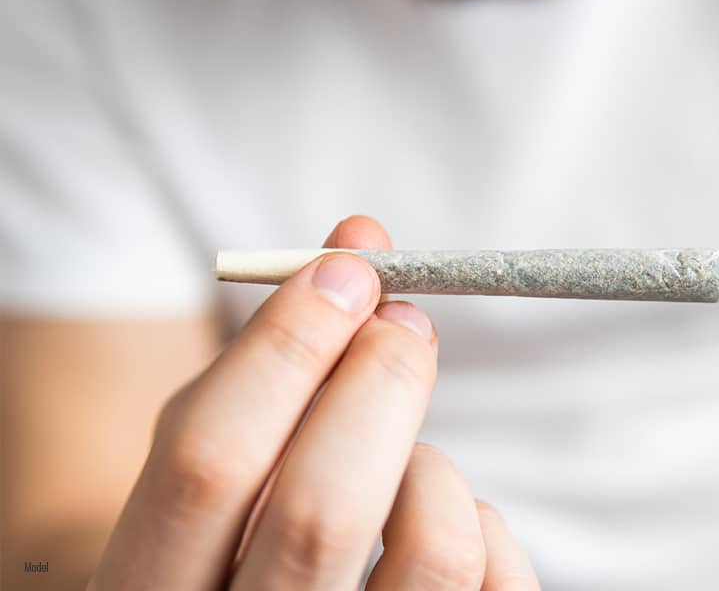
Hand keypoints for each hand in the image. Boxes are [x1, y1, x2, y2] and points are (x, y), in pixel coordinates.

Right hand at [88, 216, 538, 589]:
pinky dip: (477, 520)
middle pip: (322, 511)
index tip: (344, 270)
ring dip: (427, 463)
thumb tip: (357, 240)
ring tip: (403, 454)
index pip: (208, 466)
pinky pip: (493, 578)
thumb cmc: (228, 535)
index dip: (283, 352)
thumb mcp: (217, 466)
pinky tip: (438, 516)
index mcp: (149, 589)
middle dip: (377, 385)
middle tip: (403, 321)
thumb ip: (271, 366)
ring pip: (433, 550)